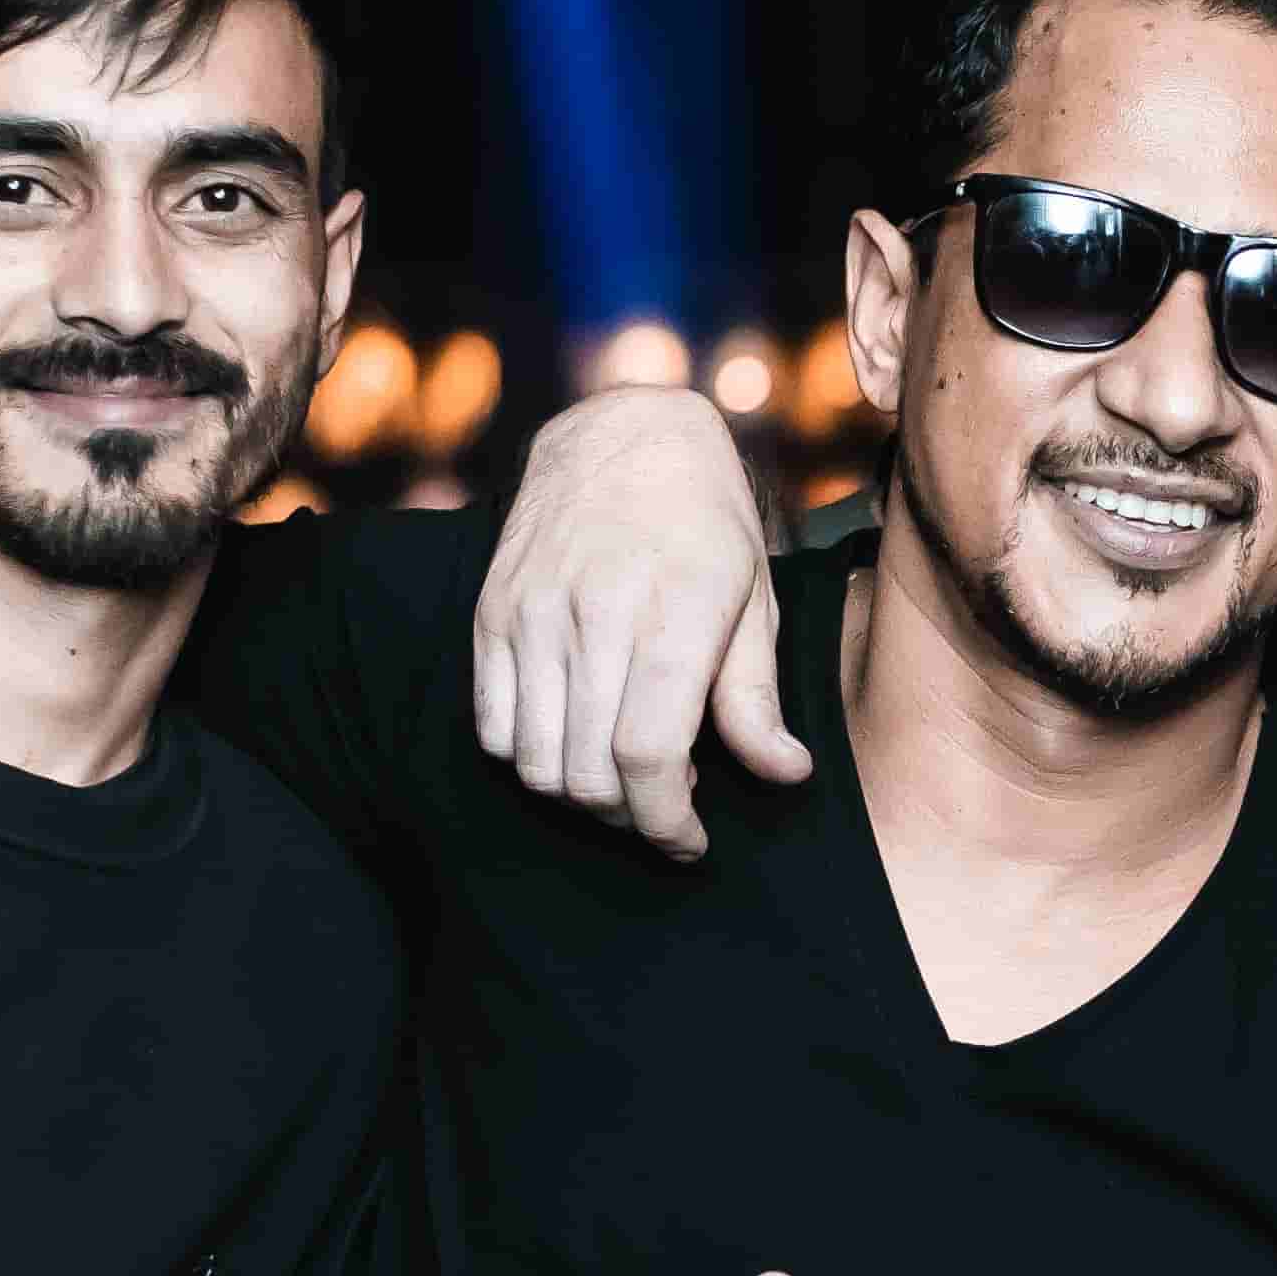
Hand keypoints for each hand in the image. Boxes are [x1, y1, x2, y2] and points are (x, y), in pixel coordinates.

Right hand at [472, 386, 816, 857]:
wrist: (622, 433)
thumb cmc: (706, 523)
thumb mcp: (754, 598)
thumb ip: (757, 696)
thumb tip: (785, 774)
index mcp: (674, 613)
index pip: (649, 755)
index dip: (667, 821)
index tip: (689, 842)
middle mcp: (596, 614)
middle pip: (588, 772)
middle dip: (630, 819)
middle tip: (664, 810)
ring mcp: (533, 614)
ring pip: (534, 761)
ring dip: (579, 797)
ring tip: (622, 779)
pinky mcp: (491, 614)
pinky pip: (493, 727)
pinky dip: (528, 760)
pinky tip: (573, 744)